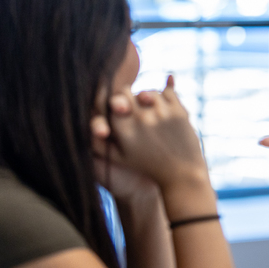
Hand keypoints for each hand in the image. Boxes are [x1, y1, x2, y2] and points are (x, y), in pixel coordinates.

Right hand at [104, 76, 209, 192]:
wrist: (181, 176)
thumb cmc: (146, 167)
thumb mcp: (117, 156)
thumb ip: (97, 136)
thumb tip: (87, 111)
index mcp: (123, 127)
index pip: (111, 99)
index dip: (115, 101)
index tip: (121, 108)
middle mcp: (140, 117)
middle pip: (127, 92)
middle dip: (128, 98)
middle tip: (134, 108)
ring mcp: (161, 113)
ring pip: (149, 91)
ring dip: (147, 98)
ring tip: (150, 111)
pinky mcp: (180, 112)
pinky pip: (168, 92)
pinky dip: (166, 96)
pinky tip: (164, 108)